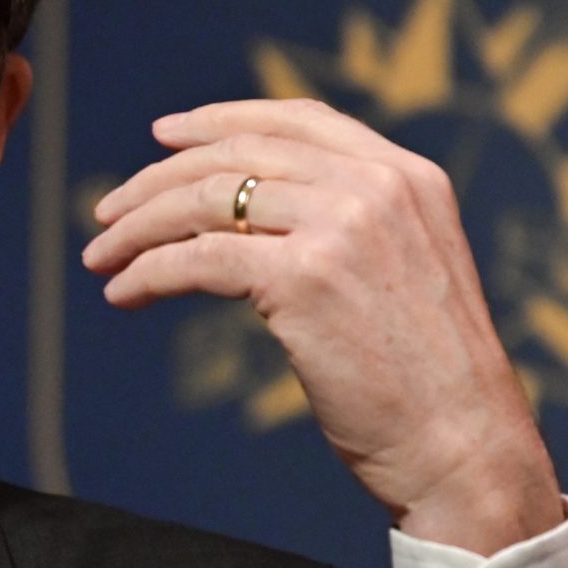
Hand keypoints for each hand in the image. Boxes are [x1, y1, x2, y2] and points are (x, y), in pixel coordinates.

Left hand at [81, 98, 563, 554]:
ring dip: (138, 228)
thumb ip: (354, 223)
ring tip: (101, 258)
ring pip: (206, 201)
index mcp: (408, 175)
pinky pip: (198, 260)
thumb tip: (258, 211)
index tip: (164, 137)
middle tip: (108, 209)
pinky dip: (148, 273)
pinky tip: (123, 294)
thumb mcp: (408, 269)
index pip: (297, 119)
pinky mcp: (304, 278)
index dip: (221, 120)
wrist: (466, 447)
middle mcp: (377, 186)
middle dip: (158, 179)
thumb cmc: (432, 381)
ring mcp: (341, 226)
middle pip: (238, 154)